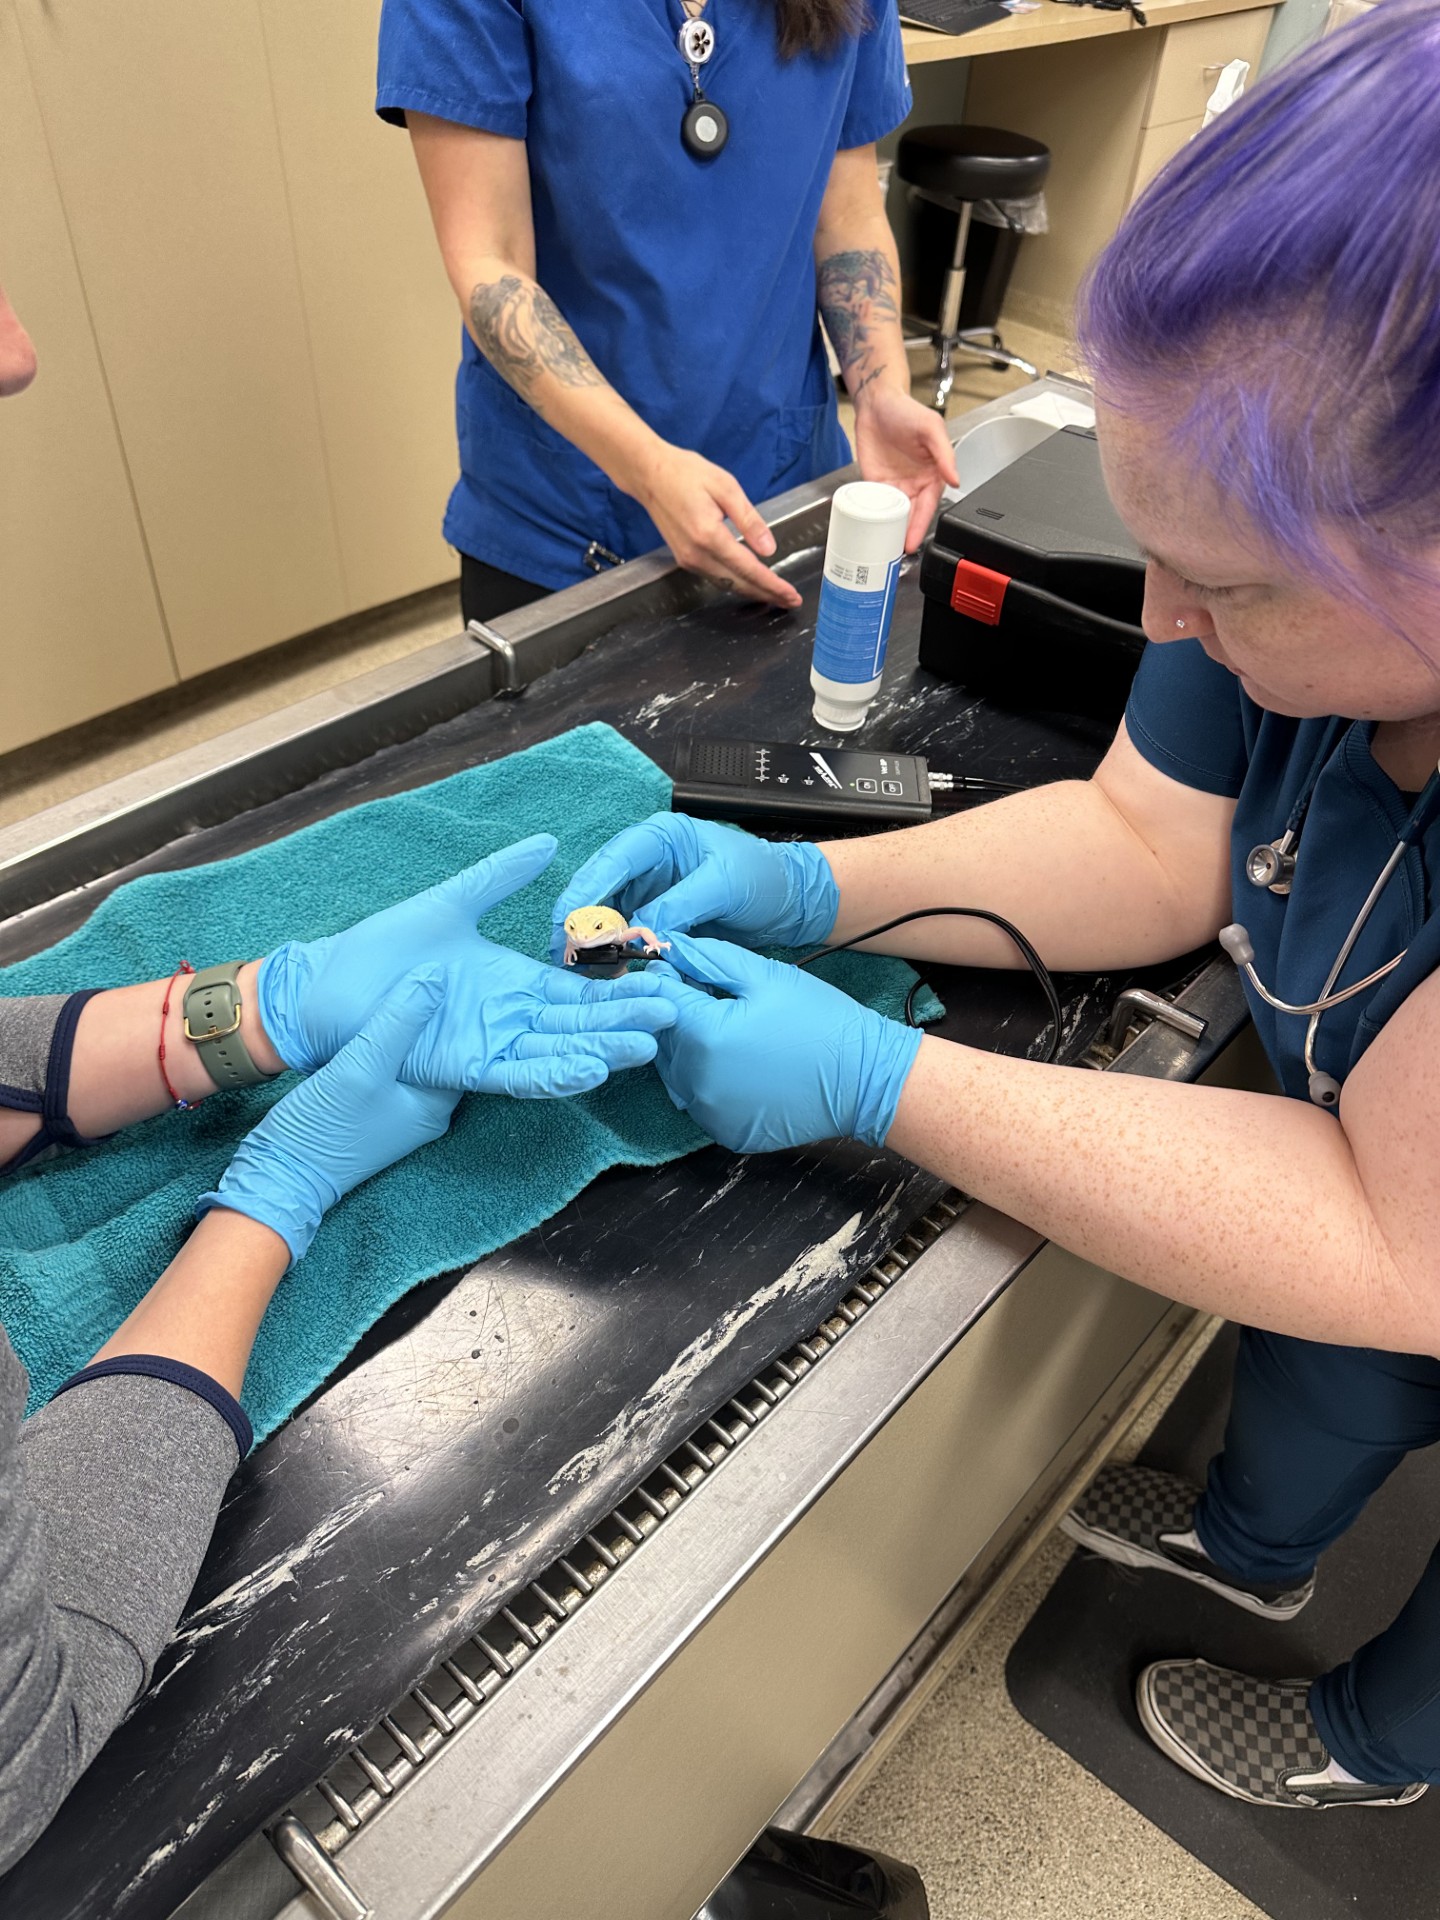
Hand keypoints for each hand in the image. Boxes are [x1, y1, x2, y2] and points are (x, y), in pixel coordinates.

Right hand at [201, 973, 458, 1263]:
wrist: (278, 1173)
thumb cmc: (324, 1127)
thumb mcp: (362, 1066)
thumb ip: (399, 1022)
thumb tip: (436, 977)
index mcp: (435, 1105)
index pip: (464, 1051)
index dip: (459, 1013)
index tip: (457, 974)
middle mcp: (422, 1109)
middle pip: (437, 1051)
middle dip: (431, 1014)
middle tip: (429, 968)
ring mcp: (395, 1109)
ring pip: (409, 1056)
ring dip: (404, 1024)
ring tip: (403, 979)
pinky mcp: (369, 1105)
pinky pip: (386, 1064)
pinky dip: (382, 1039)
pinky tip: (373, 1011)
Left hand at [258, 834, 676, 1095]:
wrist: (328, 986)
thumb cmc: (383, 950)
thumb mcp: (451, 903)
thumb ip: (501, 877)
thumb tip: (548, 844)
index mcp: (515, 981)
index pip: (581, 987)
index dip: (621, 987)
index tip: (663, 980)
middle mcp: (512, 1017)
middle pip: (582, 1022)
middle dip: (627, 1020)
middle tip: (674, 1015)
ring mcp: (493, 1045)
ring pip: (561, 1051)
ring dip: (602, 1051)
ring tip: (646, 1048)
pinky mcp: (466, 1068)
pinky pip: (519, 1076)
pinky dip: (554, 1074)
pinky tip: (589, 1070)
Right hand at [551, 813, 837, 960]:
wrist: (789, 902)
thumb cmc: (762, 878)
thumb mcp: (722, 885)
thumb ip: (679, 905)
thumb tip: (640, 932)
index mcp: (658, 838)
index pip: (610, 862)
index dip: (585, 893)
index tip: (568, 924)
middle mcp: (644, 863)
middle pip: (597, 891)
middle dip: (580, 925)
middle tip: (566, 958)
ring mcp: (646, 893)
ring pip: (605, 920)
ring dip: (594, 947)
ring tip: (583, 975)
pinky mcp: (654, 921)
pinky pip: (625, 940)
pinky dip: (615, 959)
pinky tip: (608, 980)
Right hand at [624, 440, 801, 609]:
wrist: (649, 474)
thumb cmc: (686, 473)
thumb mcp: (726, 487)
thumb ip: (749, 520)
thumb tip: (769, 550)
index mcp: (709, 536)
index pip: (749, 569)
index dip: (773, 585)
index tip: (792, 596)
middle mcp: (697, 555)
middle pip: (739, 584)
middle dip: (767, 594)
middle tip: (791, 602)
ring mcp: (688, 560)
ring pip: (727, 585)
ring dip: (752, 592)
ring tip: (776, 596)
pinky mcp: (684, 559)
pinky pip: (715, 579)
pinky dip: (736, 585)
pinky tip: (749, 584)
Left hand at [650, 933, 921, 1152]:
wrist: (864, 1079)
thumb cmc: (821, 1021)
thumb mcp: (766, 976)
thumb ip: (710, 959)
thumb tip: (669, 947)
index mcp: (706, 1038)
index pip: (659, 1000)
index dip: (662, 978)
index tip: (673, 966)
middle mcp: (698, 1083)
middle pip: (661, 1039)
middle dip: (674, 1014)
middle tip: (703, 995)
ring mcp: (711, 1114)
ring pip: (674, 1072)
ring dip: (686, 1048)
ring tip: (723, 1029)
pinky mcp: (725, 1132)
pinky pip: (698, 1100)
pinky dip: (705, 1080)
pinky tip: (735, 1064)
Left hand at [852, 384, 958, 551]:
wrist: (877, 403)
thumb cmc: (907, 411)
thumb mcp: (932, 428)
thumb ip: (945, 453)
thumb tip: (956, 479)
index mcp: (933, 474)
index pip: (928, 506)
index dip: (921, 525)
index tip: (913, 541)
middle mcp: (914, 484)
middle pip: (911, 516)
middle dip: (906, 534)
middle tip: (897, 551)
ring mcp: (894, 485)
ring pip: (894, 515)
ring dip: (890, 530)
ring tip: (884, 546)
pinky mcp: (876, 483)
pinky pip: (876, 504)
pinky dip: (874, 516)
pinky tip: (871, 528)